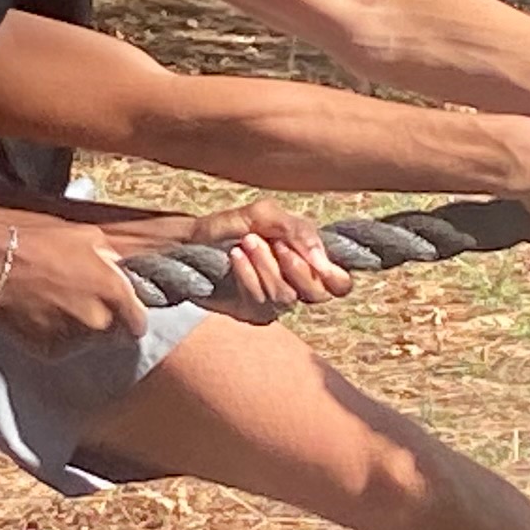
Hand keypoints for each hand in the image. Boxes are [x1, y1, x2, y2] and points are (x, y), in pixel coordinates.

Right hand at [0, 217, 146, 349]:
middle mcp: (98, 321)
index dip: (131, 317)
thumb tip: (116, 267)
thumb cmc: (36, 244)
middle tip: (80, 302)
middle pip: (112, 332)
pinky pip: (62, 347)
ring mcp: (74, 339)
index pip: (138, 321)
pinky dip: (56, 336)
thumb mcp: (83, 235)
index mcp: (113, 292)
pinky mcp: (49, 351)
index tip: (124, 314)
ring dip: (79, 329)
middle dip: (102, 319)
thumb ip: (108, 257)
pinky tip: (42, 317)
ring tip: (57, 308)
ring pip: (87, 341)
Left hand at [174, 199, 349, 309]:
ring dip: (266, 266)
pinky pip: (260, 302)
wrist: (189, 240)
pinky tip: (235, 258)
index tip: (317, 260)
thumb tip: (322, 260)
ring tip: (246, 243)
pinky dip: (248, 276)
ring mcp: (274, 304)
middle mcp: (296, 287)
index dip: (335, 276)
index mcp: (307, 262)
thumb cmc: (230, 226)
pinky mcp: (251, 314)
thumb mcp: (264, 215)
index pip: (340, 283)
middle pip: (318, 294)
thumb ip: (298, 231)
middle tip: (275, 243)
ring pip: (286, 296)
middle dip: (296, 266)